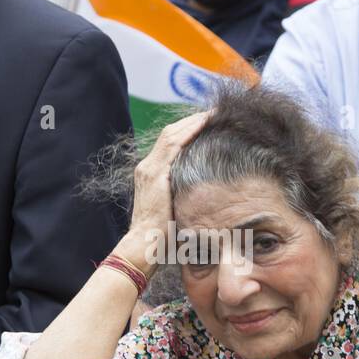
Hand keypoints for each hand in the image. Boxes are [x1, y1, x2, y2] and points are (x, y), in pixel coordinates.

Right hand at [121, 113, 209, 265]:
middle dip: (193, 121)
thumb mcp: (174, 209)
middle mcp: (147, 167)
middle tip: (214, 113)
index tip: (208, 124)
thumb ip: (184, 196)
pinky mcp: (155, 174)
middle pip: (171, 133)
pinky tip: (205, 124)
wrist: (143, 245)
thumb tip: (206, 195)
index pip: (170, 142)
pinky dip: (189, 131)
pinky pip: (174, 145)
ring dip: (193, 122)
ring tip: (213, 114)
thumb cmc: (161, 235)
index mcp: (151, 174)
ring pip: (172, 134)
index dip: (188, 130)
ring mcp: (149, 169)